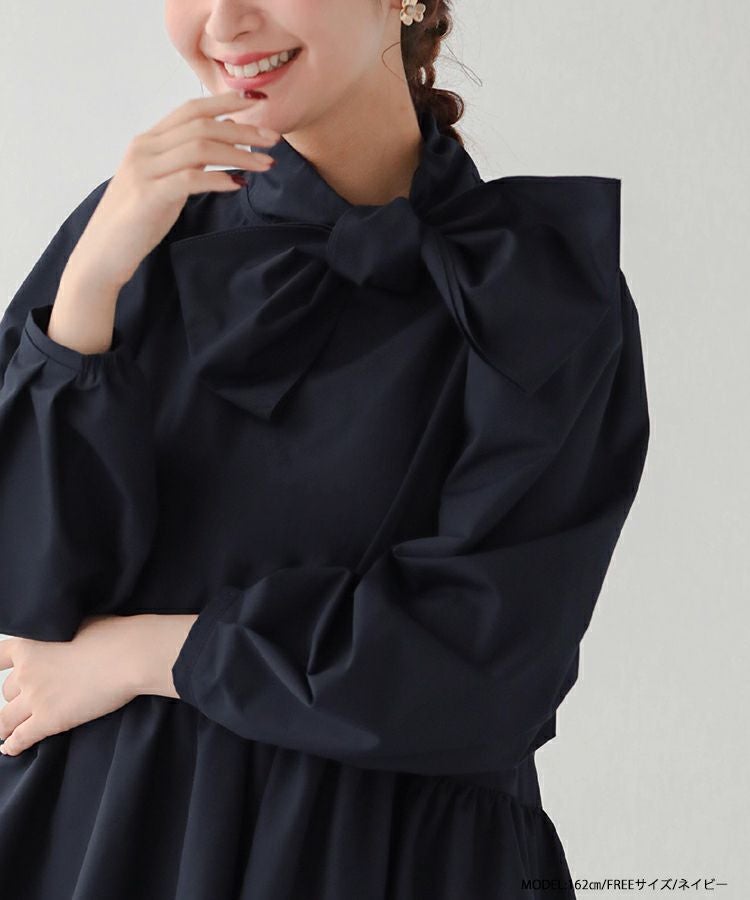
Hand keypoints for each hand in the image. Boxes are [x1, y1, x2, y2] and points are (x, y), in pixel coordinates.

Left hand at [0, 615, 142, 756]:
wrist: (130, 655)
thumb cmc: (113, 635)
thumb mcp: (79, 624)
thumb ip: (62, 636)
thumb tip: (66, 642)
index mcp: (32, 645)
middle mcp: (27, 671)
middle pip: (6, 691)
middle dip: (14, 698)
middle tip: (23, 705)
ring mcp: (36, 697)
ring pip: (6, 719)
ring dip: (6, 727)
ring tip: (7, 732)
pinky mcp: (49, 720)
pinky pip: (21, 738)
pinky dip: (13, 745)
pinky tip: (10, 749)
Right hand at [68, 90, 280, 289]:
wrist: (102, 254)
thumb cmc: (136, 222)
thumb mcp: (165, 184)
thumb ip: (188, 161)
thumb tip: (224, 142)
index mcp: (148, 142)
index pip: (190, 109)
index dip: (225, 102)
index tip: (258, 102)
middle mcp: (144, 149)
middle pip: (201, 125)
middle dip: (242, 130)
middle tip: (274, 139)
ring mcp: (144, 171)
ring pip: (199, 148)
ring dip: (238, 154)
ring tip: (266, 164)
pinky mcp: (148, 196)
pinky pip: (190, 178)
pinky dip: (218, 179)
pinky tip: (239, 184)